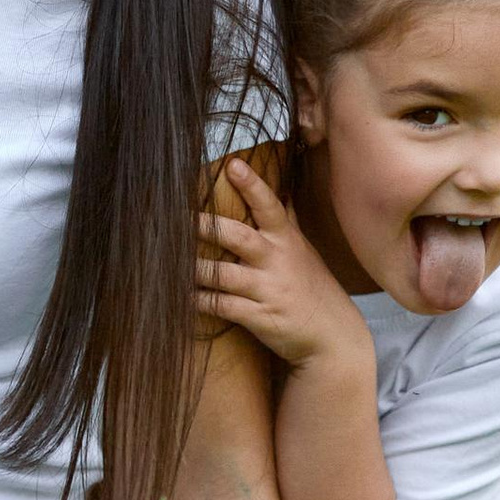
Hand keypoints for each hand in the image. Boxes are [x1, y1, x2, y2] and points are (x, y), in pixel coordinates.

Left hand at [196, 162, 368, 369]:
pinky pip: (222, 306)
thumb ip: (287, 219)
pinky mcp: (259, 317)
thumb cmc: (312, 286)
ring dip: (194, 267)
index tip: (233, 164)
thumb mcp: (304, 249)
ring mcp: (268, 290)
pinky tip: (181, 294)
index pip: (269, 205)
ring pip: (222, 274)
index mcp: (286, 240)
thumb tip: (282, 186)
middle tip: (177, 216)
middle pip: (238, 237)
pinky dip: (199, 300)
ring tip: (167, 259)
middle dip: (207, 226)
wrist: (332, 335)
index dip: (252, 185)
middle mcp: (277, 261)